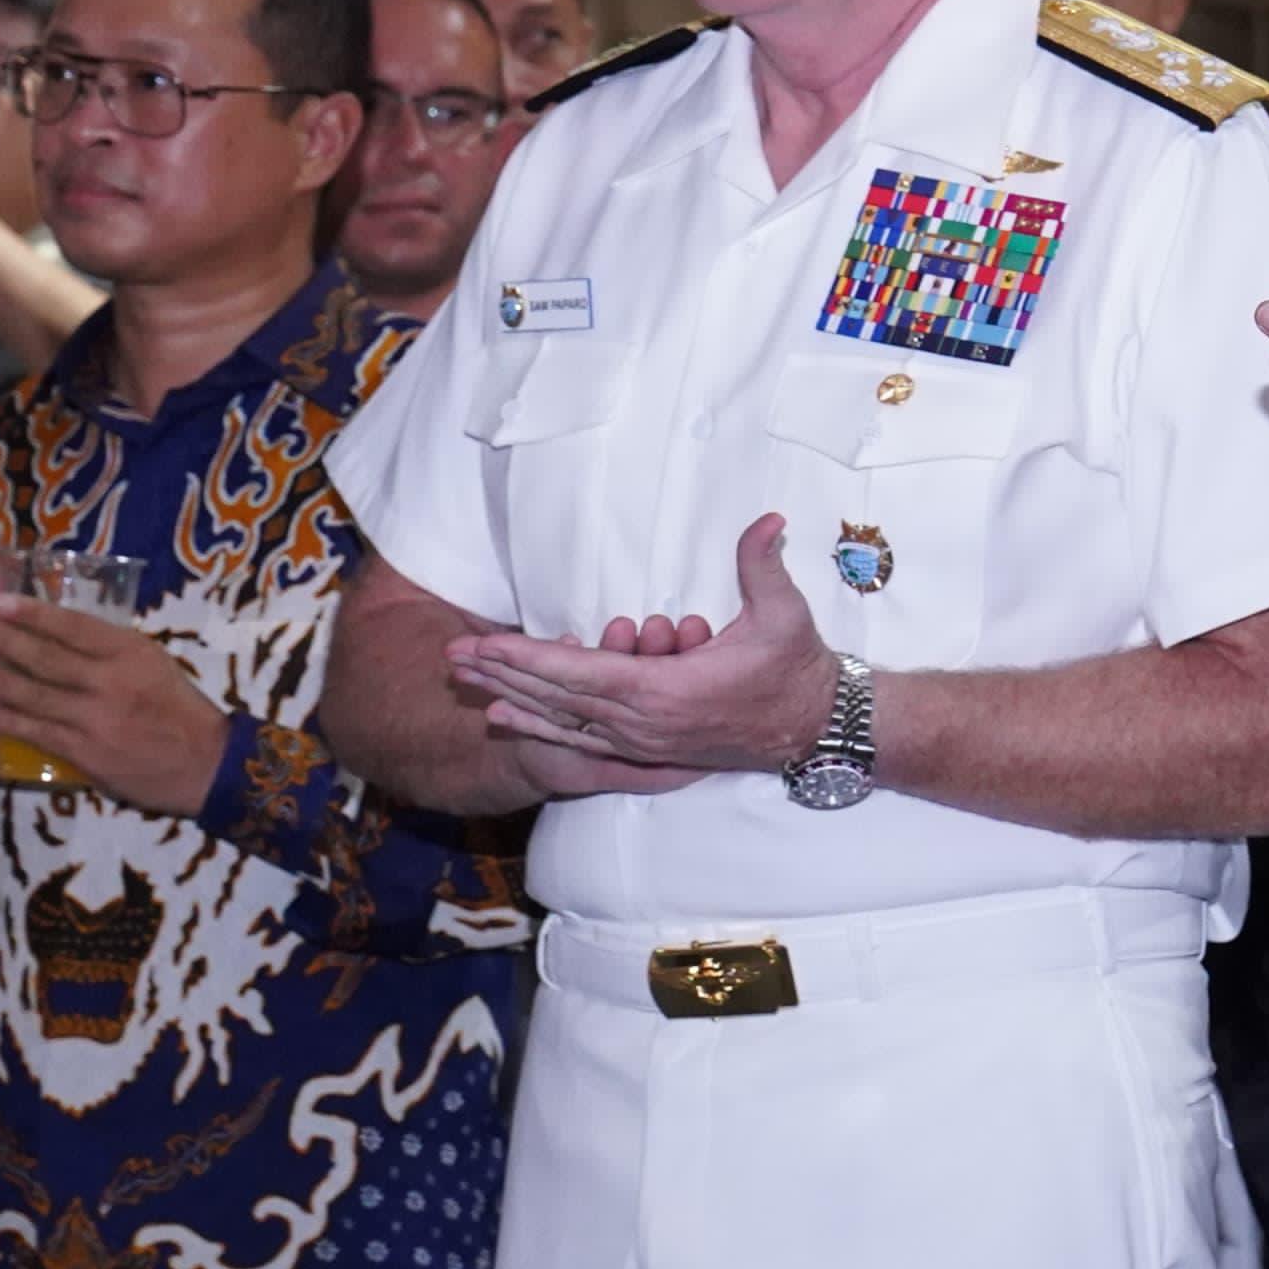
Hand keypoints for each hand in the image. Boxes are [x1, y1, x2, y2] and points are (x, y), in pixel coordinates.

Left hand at [0, 581, 232, 815]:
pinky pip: (37, 732)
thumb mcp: (152, 663)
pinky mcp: (86, 752)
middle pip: (46, 657)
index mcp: (130, 652)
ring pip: (34, 695)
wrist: (205, 762)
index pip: (73, 626)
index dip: (32, 613)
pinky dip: (5, 721)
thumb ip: (108, 648)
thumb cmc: (177, 706)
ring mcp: (96, 718)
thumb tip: (58, 627)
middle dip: (1, 638)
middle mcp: (110, 681)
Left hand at [446, 513, 827, 781]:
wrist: (815, 729)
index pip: (579, 673)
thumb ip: (762, 564)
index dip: (527, 658)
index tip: (484, 644)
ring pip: (561, 721)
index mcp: (664, 692)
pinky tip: (505, 718)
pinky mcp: (646, 750)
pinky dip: (538, 728)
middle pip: (556, 698)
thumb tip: (767, 518)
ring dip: (511, 698)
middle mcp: (642, 724)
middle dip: (502, 675)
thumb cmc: (797, 670)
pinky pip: (579, 740)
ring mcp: (641, 742)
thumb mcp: (784, 614)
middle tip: (454, 655)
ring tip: (466, 681)